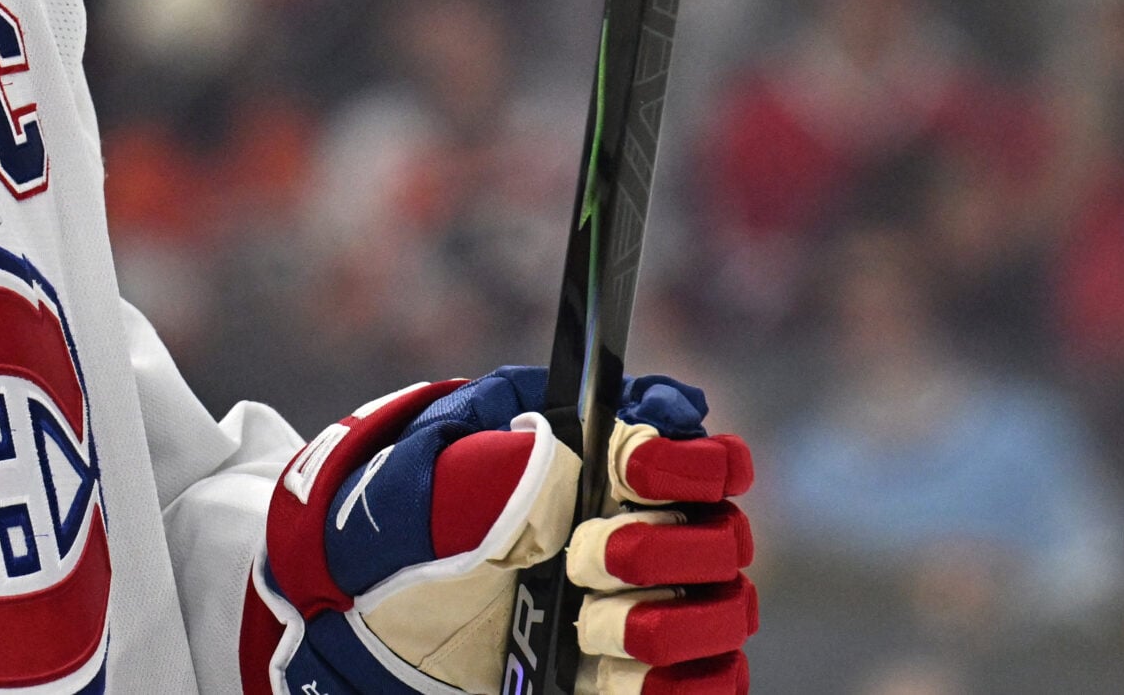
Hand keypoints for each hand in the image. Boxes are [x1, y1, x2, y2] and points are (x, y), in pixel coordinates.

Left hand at [247, 366, 756, 694]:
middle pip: (726, 536)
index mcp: (615, 474)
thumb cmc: (425, 543)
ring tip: (591, 624)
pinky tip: (618, 673)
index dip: (689, 461)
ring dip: (666, 621)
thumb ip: (495, 462)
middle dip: (666, 546)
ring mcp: (664, 609)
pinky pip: (715, 684)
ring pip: (729, 613)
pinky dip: (679, 684)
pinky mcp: (656, 677)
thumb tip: (562, 451)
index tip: (635, 469)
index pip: (707, 457)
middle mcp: (656, 536)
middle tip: (588, 555)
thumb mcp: (434, 491)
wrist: (394, 631)